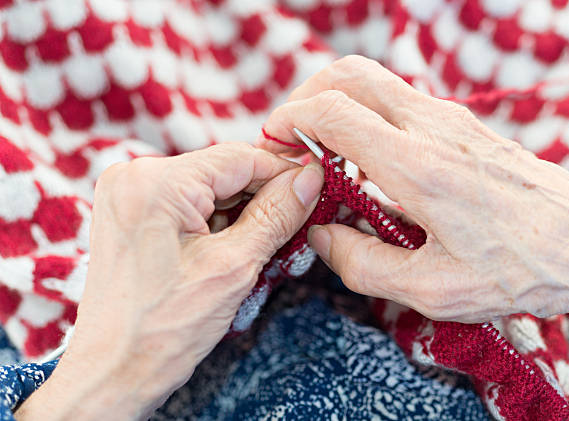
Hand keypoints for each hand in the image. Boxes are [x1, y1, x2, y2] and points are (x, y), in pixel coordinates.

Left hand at [15, 143, 323, 420]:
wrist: (113, 370)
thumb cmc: (163, 328)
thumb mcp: (233, 267)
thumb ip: (276, 215)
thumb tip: (309, 180)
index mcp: (156, 182)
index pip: (240, 157)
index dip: (285, 172)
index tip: (317, 186)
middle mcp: (135, 175)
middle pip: (223, 171)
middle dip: (263, 196)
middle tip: (299, 221)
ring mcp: (130, 193)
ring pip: (208, 188)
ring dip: (242, 212)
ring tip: (265, 245)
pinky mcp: (132, 212)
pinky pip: (188, 203)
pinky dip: (217, 221)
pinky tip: (235, 248)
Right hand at [259, 55, 568, 322]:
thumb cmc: (519, 269)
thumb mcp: (433, 289)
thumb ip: (362, 264)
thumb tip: (321, 236)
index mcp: (418, 168)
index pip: (334, 112)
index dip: (290, 120)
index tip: (274, 143)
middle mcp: (432, 129)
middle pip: (349, 74)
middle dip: (305, 96)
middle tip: (291, 136)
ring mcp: (449, 120)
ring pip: (373, 81)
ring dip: (335, 104)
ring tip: (322, 151)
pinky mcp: (461, 125)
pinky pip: (398, 101)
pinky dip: (365, 116)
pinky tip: (365, 160)